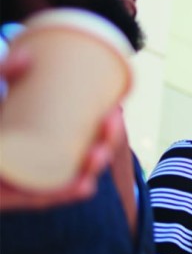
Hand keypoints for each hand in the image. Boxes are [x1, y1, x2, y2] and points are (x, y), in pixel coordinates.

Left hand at [1, 50, 119, 210]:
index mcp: (40, 140)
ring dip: (91, 169)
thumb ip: (2, 72)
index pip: (81, 136)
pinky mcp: (11, 198)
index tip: (117, 110)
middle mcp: (37, 162)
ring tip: (98, 153)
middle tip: (111, 123)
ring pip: (69, 178)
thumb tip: (28, 56)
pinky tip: (84, 186)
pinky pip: (43, 198)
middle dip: (106, 144)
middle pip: (81, 158)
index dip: (106, 129)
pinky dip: (65, 193)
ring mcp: (25, 181)